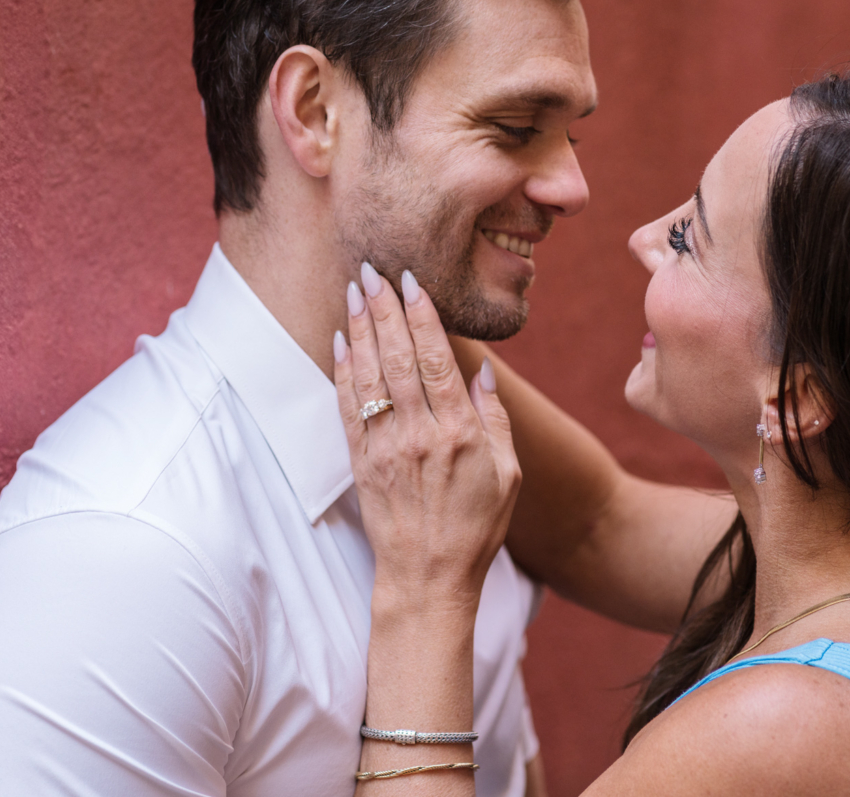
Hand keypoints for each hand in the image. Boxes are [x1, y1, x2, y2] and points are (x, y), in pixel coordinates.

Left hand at [334, 263, 520, 614]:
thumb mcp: (508, 473)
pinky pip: (347, 407)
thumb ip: (495, 418)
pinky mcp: (361, 463)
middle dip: (384, 308)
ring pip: (370, 375)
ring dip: (360, 328)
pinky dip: (343, 371)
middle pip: (398, 357)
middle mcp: (420, 434)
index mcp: (461, 432)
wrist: (428, 579)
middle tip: (373, 270)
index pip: (437, 359)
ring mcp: (386, 448)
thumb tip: (483, 370)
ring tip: (354, 291)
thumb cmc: (476, 527)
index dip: (422, 315)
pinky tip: (341, 341)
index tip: (411, 281)